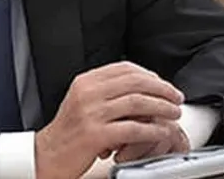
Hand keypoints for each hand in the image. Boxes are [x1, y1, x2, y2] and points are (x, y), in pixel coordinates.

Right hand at [34, 61, 183, 178]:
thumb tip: (139, 87)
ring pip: (137, 103)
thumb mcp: (82, 102)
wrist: (47, 155)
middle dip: (161, 88)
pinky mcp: (95, 135)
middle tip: (176, 97)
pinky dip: (152, 130)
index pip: (124, 68)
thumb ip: (105, 92)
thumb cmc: (69, 132)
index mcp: (86, 82)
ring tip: (174, 113)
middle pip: (134, 82)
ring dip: (161, 107)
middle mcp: (88, 93)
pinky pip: (132, 129)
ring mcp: (91, 113)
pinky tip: (161, 131)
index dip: (149, 74)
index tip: (163, 83)